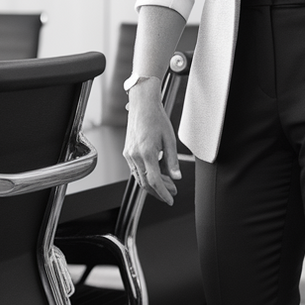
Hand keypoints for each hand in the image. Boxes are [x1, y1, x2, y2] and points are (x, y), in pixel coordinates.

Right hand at [122, 79, 180, 204]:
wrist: (142, 105)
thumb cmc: (156, 118)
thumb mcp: (170, 140)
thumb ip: (173, 160)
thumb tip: (177, 177)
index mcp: (146, 153)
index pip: (154, 181)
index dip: (163, 193)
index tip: (170, 199)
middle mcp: (135, 156)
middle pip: (145, 183)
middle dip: (159, 192)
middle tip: (172, 193)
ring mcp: (129, 154)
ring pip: (139, 178)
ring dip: (153, 184)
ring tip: (167, 184)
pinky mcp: (127, 152)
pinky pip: (135, 170)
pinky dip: (146, 176)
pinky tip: (156, 173)